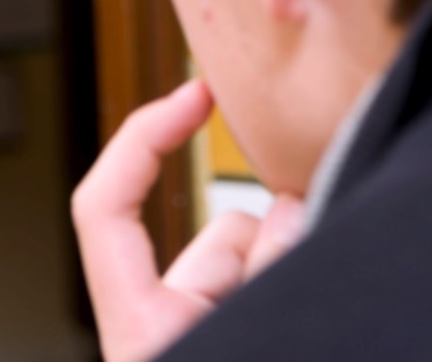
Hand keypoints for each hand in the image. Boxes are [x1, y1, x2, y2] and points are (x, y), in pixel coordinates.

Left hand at [71, 79, 305, 361]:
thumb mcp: (253, 340)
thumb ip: (270, 269)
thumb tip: (290, 204)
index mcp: (140, 331)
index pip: (106, 206)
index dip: (144, 136)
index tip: (194, 94)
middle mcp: (162, 328)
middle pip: (220, 236)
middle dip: (276, 240)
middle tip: (323, 245)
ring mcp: (200, 333)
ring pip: (256, 259)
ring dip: (292, 262)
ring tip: (315, 307)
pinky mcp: (236, 337)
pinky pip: (271, 282)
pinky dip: (298, 279)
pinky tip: (325, 304)